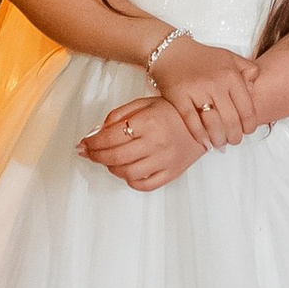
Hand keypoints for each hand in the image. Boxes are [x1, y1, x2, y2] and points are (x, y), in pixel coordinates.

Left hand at [80, 97, 200, 190]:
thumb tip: (98, 130)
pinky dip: (130, 180)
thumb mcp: (145, 103)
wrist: (204, 122)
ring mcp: (164, 160)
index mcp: (148, 122)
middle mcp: (156, 142)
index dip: (92, 141)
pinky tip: (126, 171)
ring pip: (127, 173)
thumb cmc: (171, 111)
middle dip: (96, 156)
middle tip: (88, 153)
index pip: (110, 136)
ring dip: (111, 168)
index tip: (84, 142)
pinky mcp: (172, 173)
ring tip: (107, 161)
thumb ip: (120, 114)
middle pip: (115, 156)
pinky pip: (145, 184)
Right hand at [149, 34, 260, 148]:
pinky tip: (205, 142)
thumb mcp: (230, 58)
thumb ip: (248, 71)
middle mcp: (216, 83)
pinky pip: (192, 122)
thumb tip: (255, 91)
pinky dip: (200, 135)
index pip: (247, 109)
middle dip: (235, 137)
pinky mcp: (178, 97)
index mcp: (231, 75)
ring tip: (220, 143)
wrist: (171, 51)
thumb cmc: (203, 57)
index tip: (247, 131)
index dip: (249, 126)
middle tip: (233, 141)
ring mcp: (196, 90)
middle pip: (231, 121)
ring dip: (219, 139)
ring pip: (213, 125)